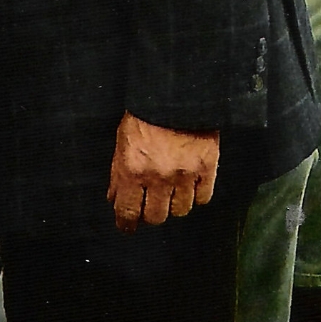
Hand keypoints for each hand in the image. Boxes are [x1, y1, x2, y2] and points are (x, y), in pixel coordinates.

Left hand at [106, 112, 217, 232]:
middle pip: (156, 216)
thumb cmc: (145, 115)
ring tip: (172, 192)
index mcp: (133, 170)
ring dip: (174, 204)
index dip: (126, 224)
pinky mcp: (207, 168)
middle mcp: (158, 177)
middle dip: (151, 213)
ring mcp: (184, 175)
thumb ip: (118, 173)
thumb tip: (114, 198)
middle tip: (151, 204)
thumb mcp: (122, 140)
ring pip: (180, 211)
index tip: (128, 227)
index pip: (127, 212)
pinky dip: (197, 196)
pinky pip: (203, 198)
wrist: (176, 94)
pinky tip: (191, 186)